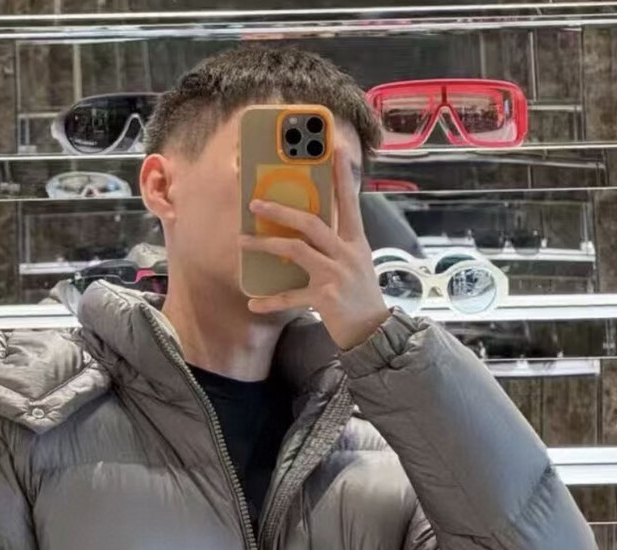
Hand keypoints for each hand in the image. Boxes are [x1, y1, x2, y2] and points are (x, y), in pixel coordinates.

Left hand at [238, 143, 390, 351]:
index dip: (340, 177)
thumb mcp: (357, 264)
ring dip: (265, 245)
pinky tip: (253, 303)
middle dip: (281, 210)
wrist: (374, 332)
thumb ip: (338, 245)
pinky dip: (270, 301)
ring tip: (242, 243)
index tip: (333, 149)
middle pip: (311, 223)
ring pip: (296, 251)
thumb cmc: (361, 297)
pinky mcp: (325, 298)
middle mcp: (346, 253)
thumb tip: (311, 231)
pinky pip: (291, 297)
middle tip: (255, 203)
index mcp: (356, 242)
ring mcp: (335, 275)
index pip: (349, 203)